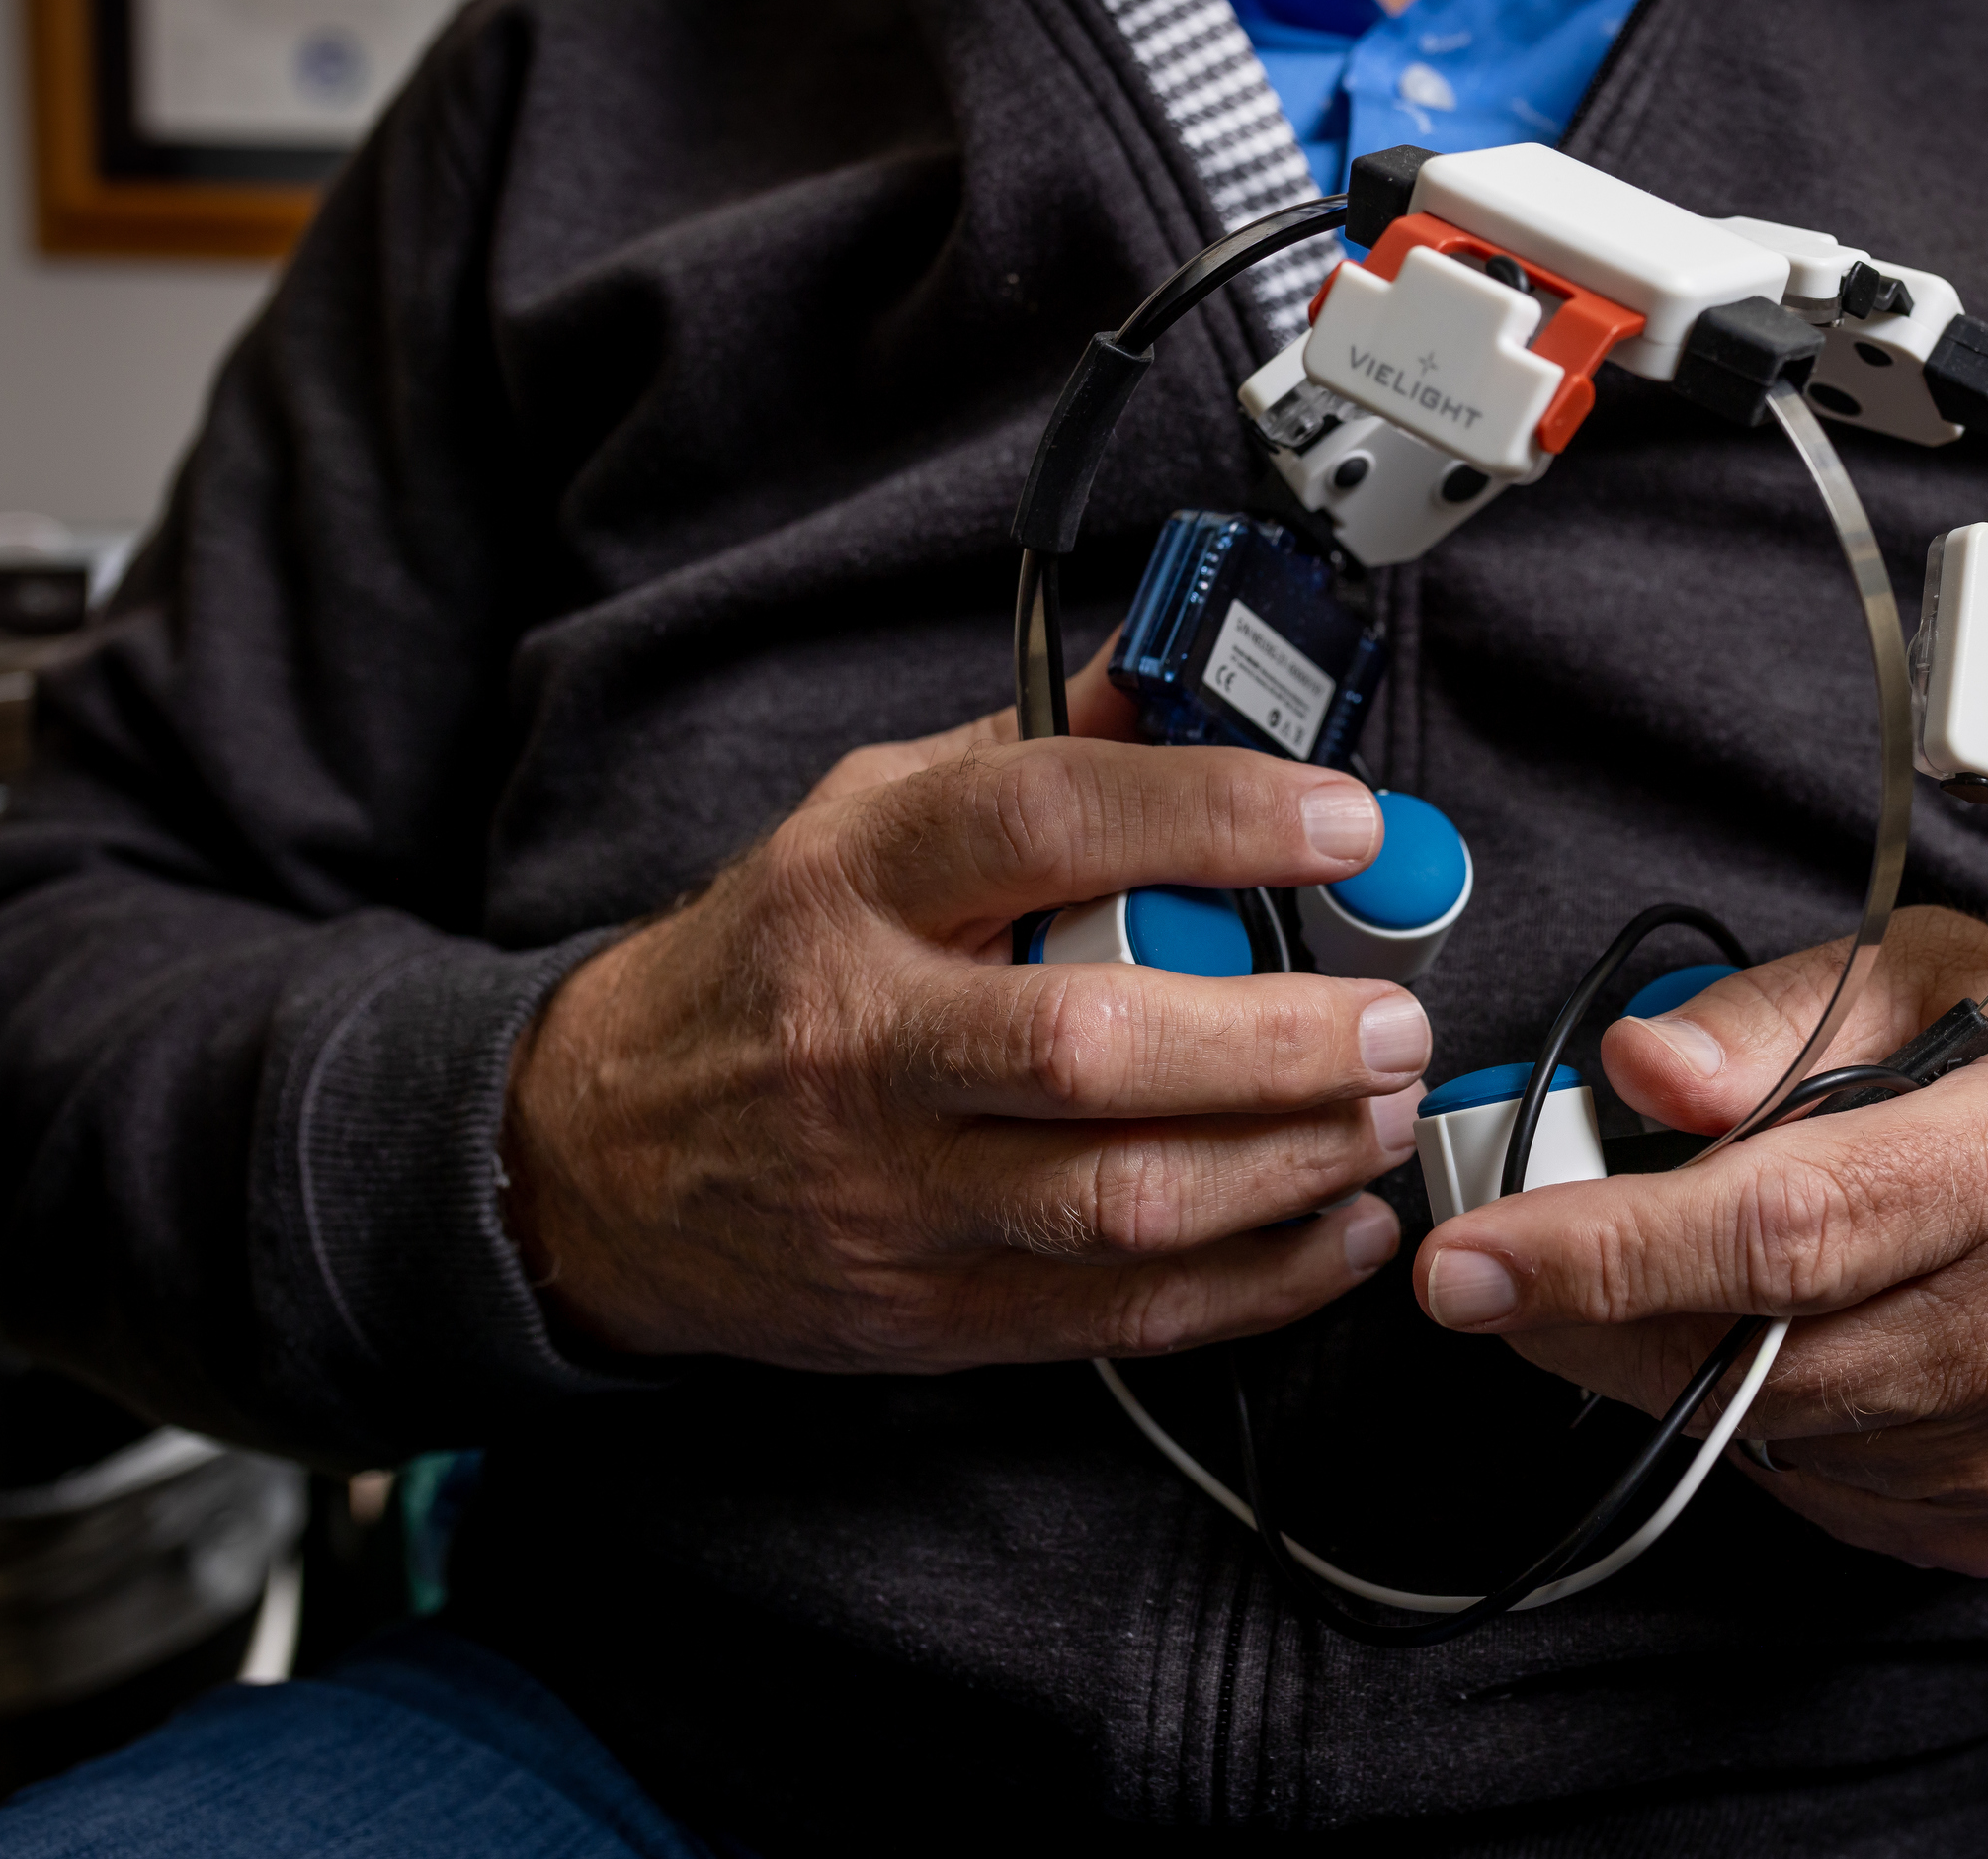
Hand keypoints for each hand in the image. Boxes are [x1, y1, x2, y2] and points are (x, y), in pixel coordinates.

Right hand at [500, 652, 1428, 1371]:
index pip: (1041, 825)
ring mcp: (896, 1192)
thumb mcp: (857, 820)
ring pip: (1120, 1198)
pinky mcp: (928, 1313)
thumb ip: (1025, 755)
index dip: (1206, 817)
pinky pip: (1120, 1314)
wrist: (593, 1163)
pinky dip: (1257, 1281)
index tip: (1341, 822)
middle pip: (1096, 1044)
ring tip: (1385, 1114)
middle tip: (1394, 1018)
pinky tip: (1338, 1229)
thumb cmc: (763, 973)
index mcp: (854, 889)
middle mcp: (868, 1041)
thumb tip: (1170, 674)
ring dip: (1290, 1163)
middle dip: (1281, 1037)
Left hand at [1409, 907, 1987, 1575]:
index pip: (1777, 1228)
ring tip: (1680, 1272)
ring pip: (1760, 1433)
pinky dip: (1757, 1415)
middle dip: (1587, 1312)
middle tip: (1507, 1265)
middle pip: (1744, 1352)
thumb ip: (1770, 1016)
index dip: (1602, 1250)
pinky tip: (1789, 1335)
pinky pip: (1809, 1487)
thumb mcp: (1932, 977)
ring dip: (1670, 1360)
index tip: (1467, 1260)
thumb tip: (1640, 1072)